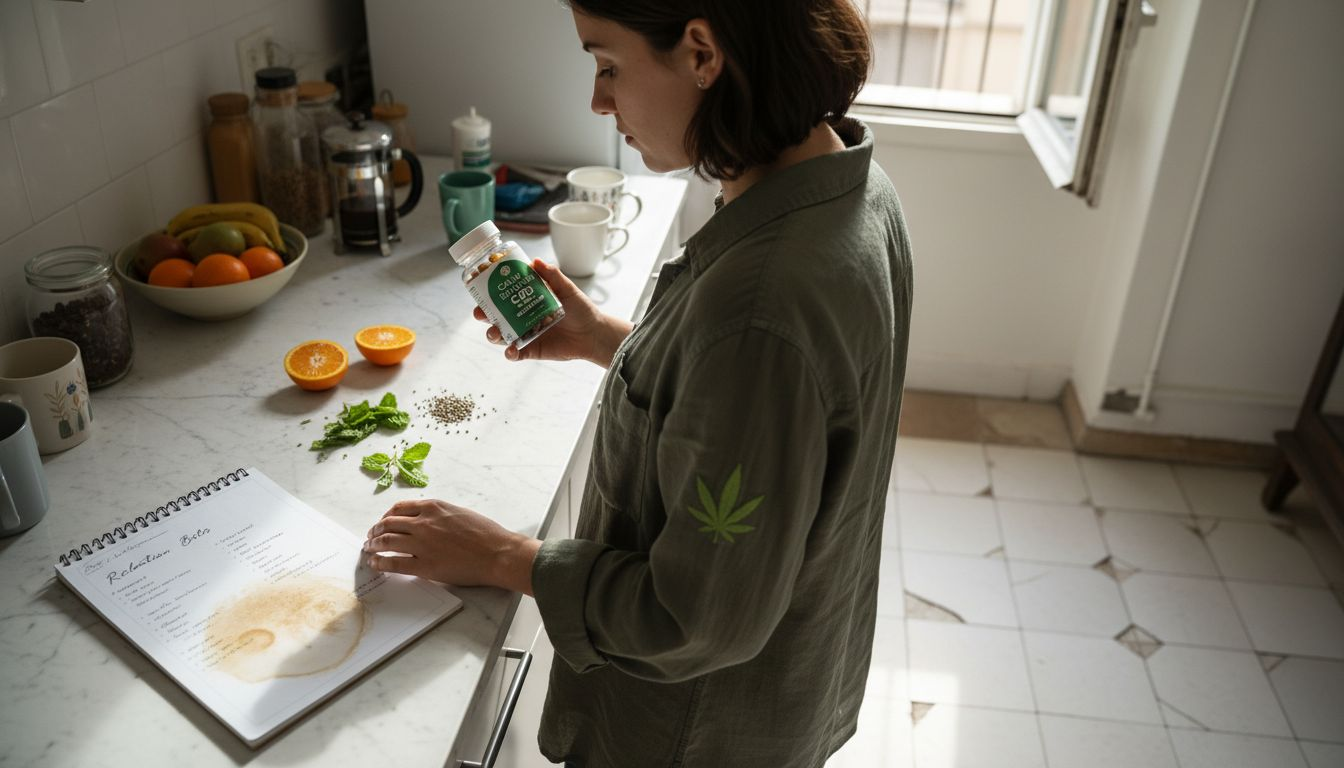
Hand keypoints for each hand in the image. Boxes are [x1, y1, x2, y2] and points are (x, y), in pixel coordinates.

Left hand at [364, 499, 540, 594]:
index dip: (386, 516)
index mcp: (433, 507)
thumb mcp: (459, 512)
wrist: (498, 553)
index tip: (383, 522)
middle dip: (376, 530)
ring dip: (374, 545)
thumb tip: (423, 522)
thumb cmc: (486, 533)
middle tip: (371, 536)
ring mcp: (422, 544)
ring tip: (368, 550)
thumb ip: (438, 515)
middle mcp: (423, 523)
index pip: (399, 508)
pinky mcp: (424, 566)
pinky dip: (380, 562)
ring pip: (387, 542)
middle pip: (389, 524)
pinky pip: (394, 563)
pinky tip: (375, 563)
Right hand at [475, 259, 630, 366]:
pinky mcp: (530, 350)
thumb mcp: (567, 289)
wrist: (593, 333)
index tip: (479, 286)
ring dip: (492, 334)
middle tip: (480, 312)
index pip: (501, 295)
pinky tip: (511, 350)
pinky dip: (509, 353)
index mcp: (525, 300)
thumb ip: (552, 275)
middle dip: (482, 314)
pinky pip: (514, 354)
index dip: (487, 292)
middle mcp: (521, 317)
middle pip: (494, 315)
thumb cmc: (581, 309)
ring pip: (500, 335)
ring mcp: (524, 334)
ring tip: (495, 332)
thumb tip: (535, 261)